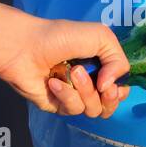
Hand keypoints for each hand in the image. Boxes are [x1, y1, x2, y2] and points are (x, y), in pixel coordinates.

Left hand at [0, 4, 129, 116]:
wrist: (24, 46)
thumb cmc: (59, 36)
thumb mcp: (100, 36)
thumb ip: (118, 60)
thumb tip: (111, 87)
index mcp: (100, 66)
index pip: (119, 88)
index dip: (121, 90)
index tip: (115, 83)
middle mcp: (88, 83)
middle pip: (110, 105)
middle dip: (110, 97)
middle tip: (102, 85)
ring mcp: (72, 96)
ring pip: (93, 109)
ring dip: (86, 91)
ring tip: (73, 72)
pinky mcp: (57, 106)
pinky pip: (73, 110)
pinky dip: (66, 94)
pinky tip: (53, 81)